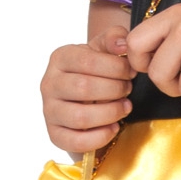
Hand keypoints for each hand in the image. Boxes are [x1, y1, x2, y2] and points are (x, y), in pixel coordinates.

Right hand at [40, 26, 134, 153]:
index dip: (115, 68)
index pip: (88, 61)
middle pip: (83, 88)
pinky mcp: (55, 134)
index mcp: (60, 58)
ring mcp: (49, 111)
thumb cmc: (96, 72)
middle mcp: (49, 83)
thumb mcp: (104, 50)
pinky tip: (115, 128)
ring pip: (80, 117)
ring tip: (125, 107)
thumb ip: (114, 39)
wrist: (86, 99)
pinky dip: (100, 136)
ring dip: (110, 113)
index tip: (131, 72)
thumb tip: (122, 44)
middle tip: (128, 89)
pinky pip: (75, 141)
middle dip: (114, 90)